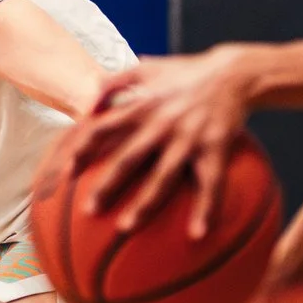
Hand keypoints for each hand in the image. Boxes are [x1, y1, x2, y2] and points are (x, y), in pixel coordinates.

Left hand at [71, 50, 255, 235]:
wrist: (234, 73)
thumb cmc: (185, 73)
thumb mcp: (147, 67)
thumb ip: (113, 82)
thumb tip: (87, 105)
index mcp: (143, 106)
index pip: (105, 127)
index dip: (84, 148)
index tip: (68, 171)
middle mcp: (163, 124)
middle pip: (128, 158)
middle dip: (107, 184)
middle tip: (89, 210)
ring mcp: (189, 139)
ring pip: (163, 177)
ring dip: (144, 203)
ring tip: (126, 227)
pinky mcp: (216, 148)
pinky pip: (211, 184)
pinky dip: (206, 210)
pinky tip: (197, 235)